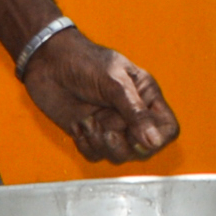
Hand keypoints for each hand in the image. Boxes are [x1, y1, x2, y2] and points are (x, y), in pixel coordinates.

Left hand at [25, 28, 179, 161]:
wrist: (48, 60)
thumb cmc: (84, 61)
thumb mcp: (115, 83)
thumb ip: (135, 113)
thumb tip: (153, 141)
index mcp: (145, 97)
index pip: (167, 129)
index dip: (157, 139)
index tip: (139, 136)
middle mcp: (130, 115)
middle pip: (143, 149)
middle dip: (125, 146)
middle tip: (108, 132)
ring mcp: (109, 125)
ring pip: (118, 155)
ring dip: (102, 144)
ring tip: (89, 123)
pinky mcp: (89, 133)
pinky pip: (95, 154)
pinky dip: (86, 144)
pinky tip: (78, 125)